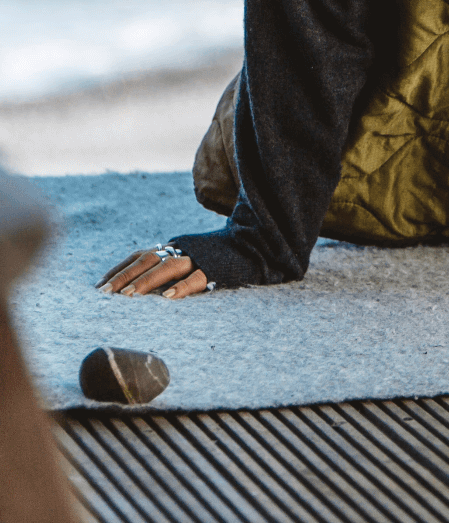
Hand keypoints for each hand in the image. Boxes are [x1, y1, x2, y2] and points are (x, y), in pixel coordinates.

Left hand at [96, 248, 210, 299]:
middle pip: (149, 258)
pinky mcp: (217, 267)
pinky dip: (182, 286)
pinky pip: (197, 277)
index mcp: (175, 246)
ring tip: (127, 296)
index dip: (119, 269)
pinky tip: (167, 297)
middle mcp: (183, 248)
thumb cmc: (217, 259)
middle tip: (105, 293)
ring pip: (168, 266)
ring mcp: (200, 256)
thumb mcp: (189, 259)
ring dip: (146, 280)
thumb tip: (138, 290)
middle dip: (125, 275)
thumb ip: (169, 269)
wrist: (256, 245)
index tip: (98, 286)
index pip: (140, 255)